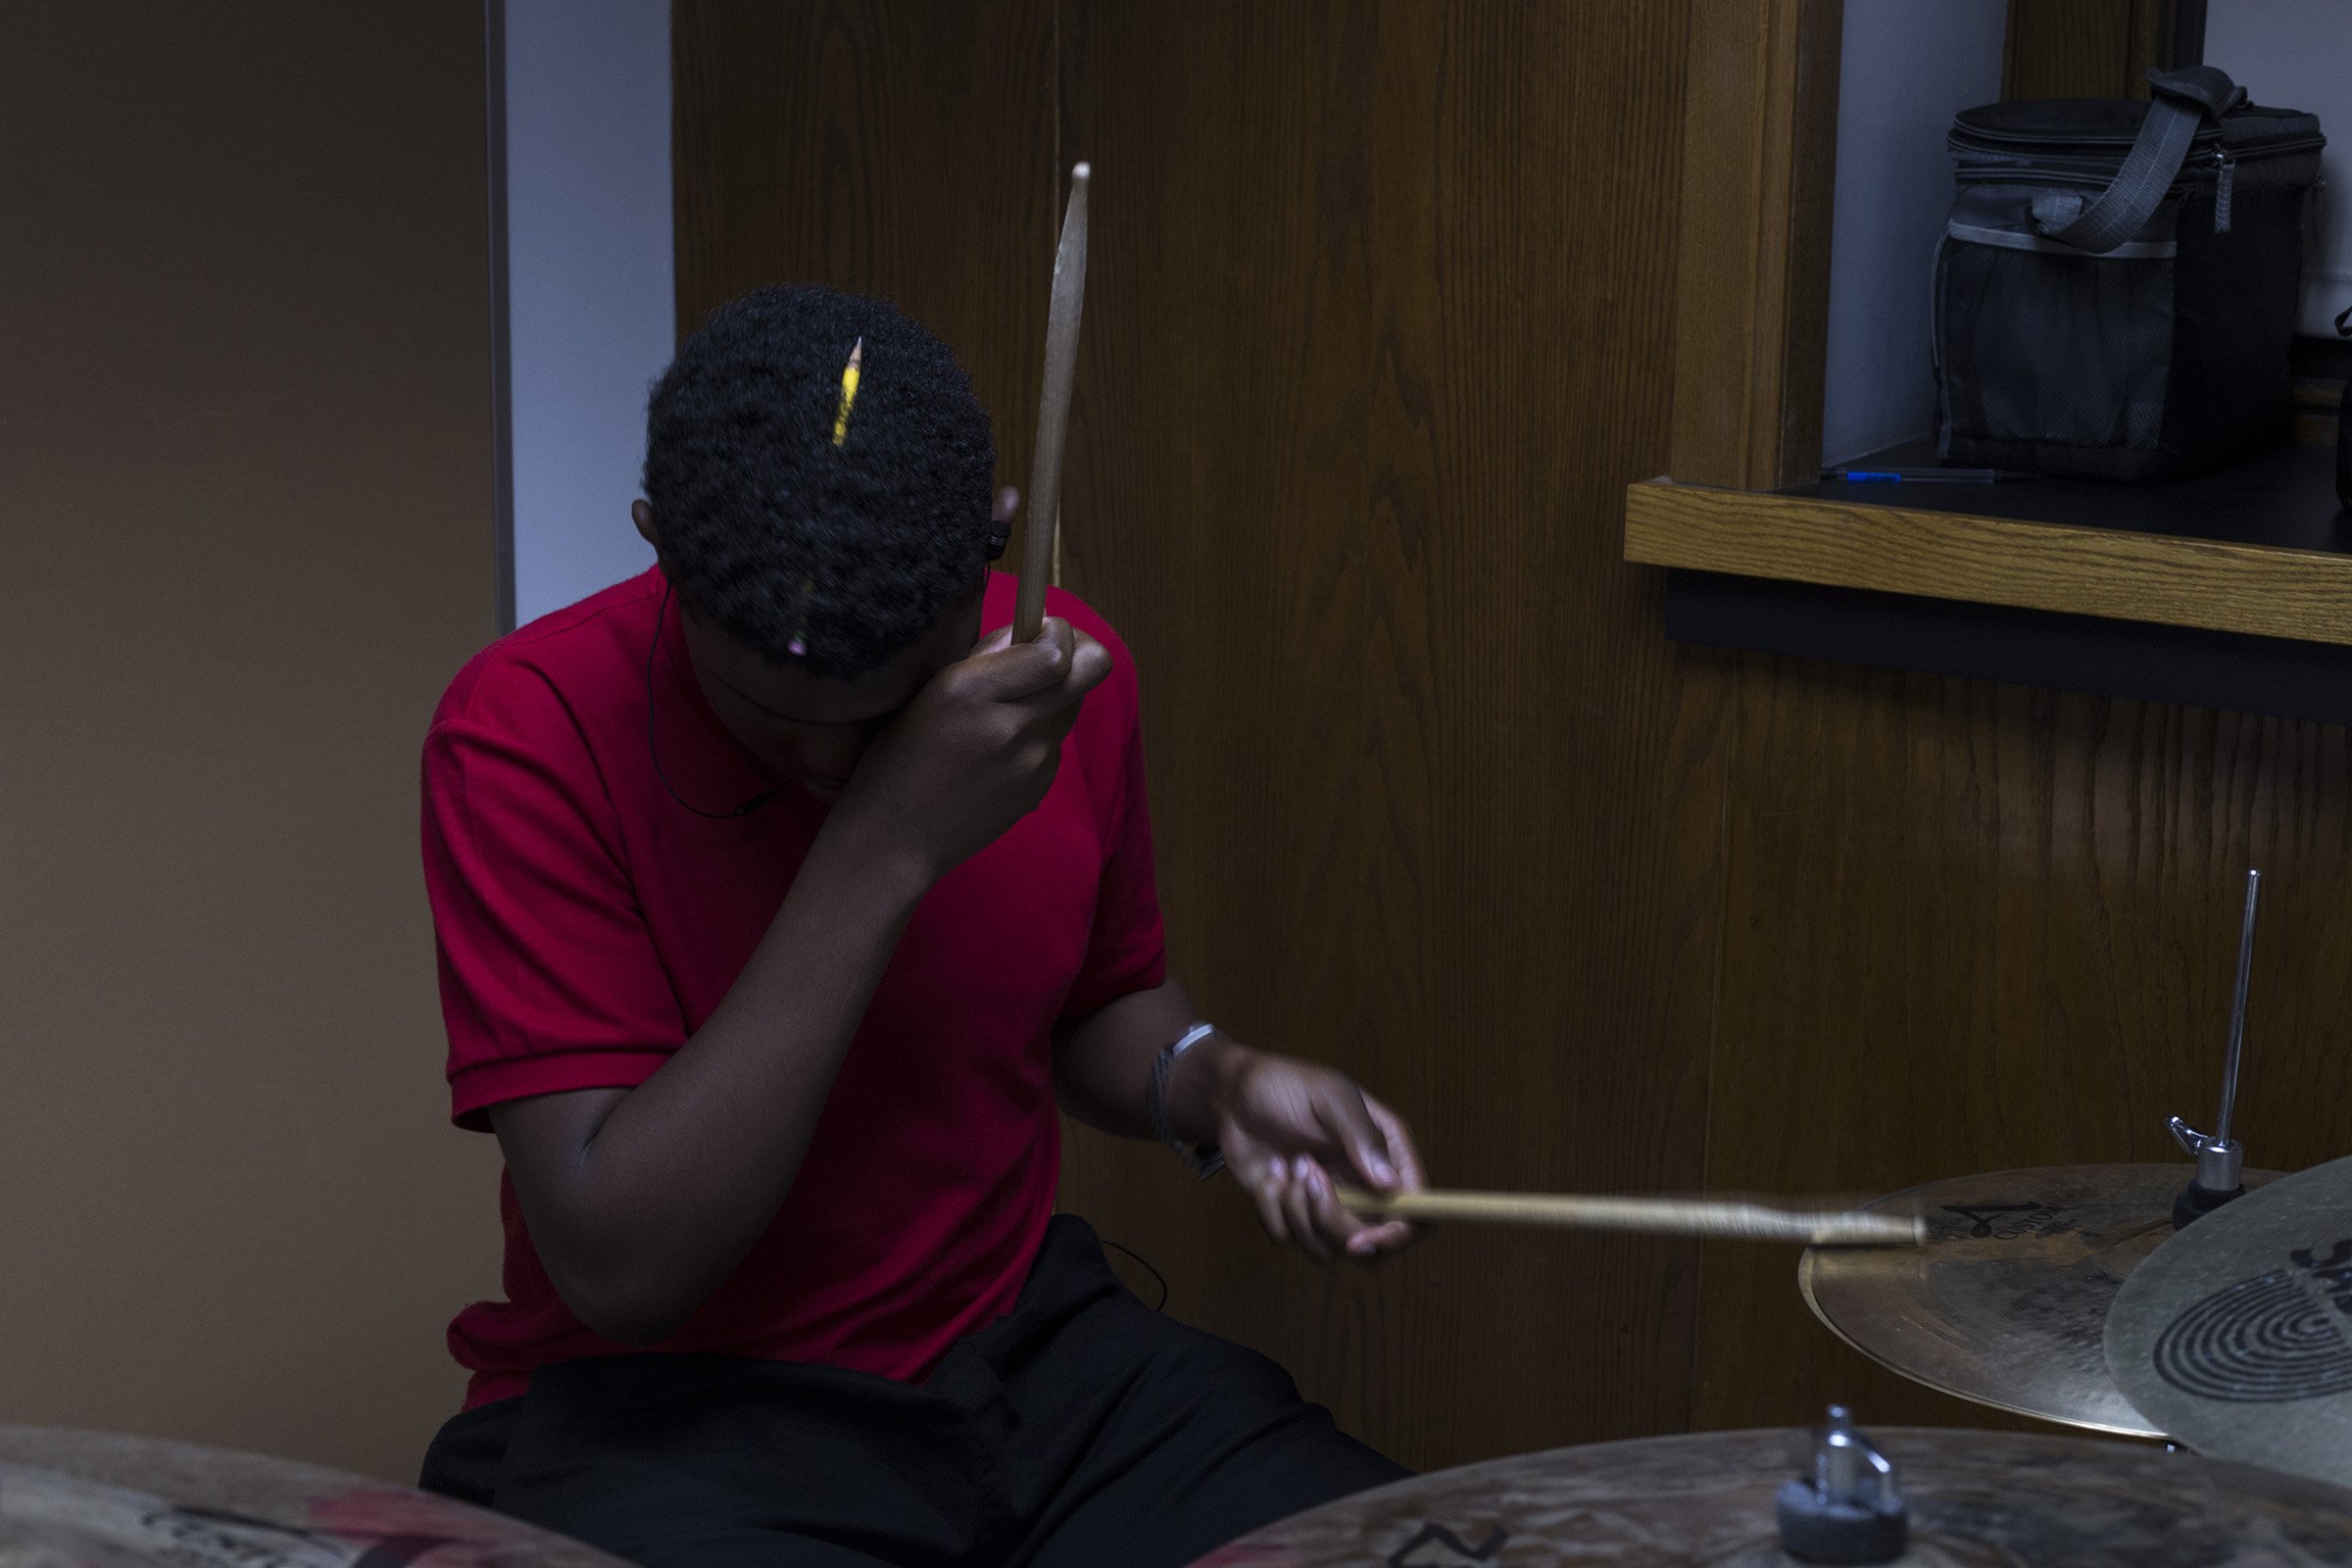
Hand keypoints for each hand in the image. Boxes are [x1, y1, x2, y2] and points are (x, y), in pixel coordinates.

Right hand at [832, 609, 1111, 885]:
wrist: (895, 840)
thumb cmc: (897, 758)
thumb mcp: (928, 691)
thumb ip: (986, 656)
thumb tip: (1031, 629)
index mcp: (971, 690)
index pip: (1057, 650)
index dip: (1057, 631)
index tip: (1037, 630)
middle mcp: (1011, 725)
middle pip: (1092, 670)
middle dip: (1078, 651)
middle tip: (1048, 654)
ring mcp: (1032, 761)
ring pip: (1074, 703)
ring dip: (1055, 693)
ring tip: (1011, 706)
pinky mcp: (1040, 787)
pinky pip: (1056, 741)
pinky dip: (1038, 734)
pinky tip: (1000, 751)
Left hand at [1185, 1043, 1427, 1263]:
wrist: (1232, 1095)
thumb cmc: (1284, 1085)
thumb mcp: (1328, 1097)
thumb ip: (1361, 1137)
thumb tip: (1391, 1186)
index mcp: (1386, 1153)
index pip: (1417, 1210)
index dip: (1397, 1236)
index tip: (1362, 1242)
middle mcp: (1364, 1185)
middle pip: (1372, 1242)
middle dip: (1333, 1221)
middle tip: (1307, 1178)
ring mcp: (1330, 1202)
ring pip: (1326, 1249)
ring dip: (1298, 1212)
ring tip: (1288, 1166)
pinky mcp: (1294, 1212)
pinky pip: (1288, 1238)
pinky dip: (1272, 1209)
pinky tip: (1270, 1174)